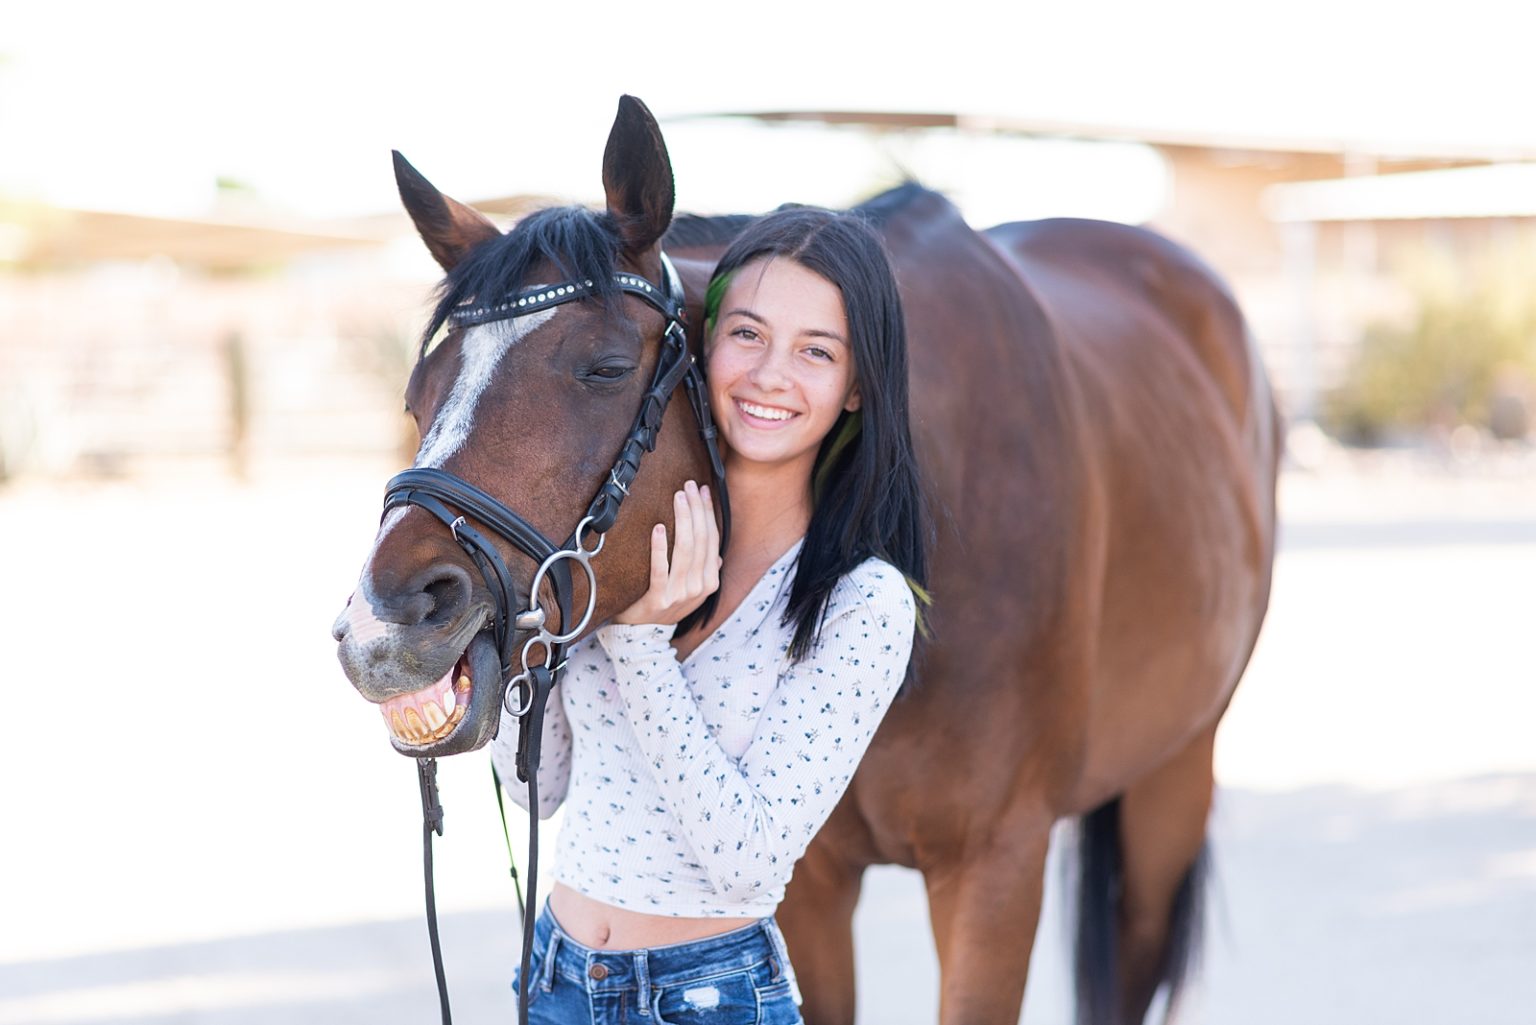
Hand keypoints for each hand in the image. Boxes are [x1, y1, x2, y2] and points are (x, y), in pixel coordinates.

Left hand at [613, 481, 722, 625]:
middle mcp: (699, 587)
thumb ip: (704, 569)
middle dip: (697, 509)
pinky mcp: (659, 598)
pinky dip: (661, 547)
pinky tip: (659, 528)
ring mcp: (680, 594)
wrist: (643, 633)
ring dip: (683, 519)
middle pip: (701, 540)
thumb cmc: (665, 603)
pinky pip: (661, 569)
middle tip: (688, 486)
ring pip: (685, 549)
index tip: (702, 490)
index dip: (708, 513)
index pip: (712, 539)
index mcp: (710, 581)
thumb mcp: (691, 589)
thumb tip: (715, 553)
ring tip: (678, 498)